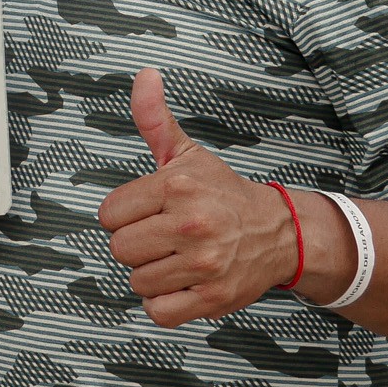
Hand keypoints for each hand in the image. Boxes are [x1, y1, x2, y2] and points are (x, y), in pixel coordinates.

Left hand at [97, 69, 297, 326]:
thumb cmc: (222, 193)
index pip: (109, 214)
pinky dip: (164, 303)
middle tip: (165, 236)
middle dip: (137, 245)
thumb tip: (144, 75)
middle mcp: (190, 224)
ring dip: (153, 274)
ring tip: (178, 258)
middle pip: (120, 249)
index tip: (150, 211)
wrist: (278, 232)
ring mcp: (203, 264)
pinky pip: (158, 311)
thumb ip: (155, 119)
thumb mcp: (186, 154)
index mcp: (177, 186)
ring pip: (137, 281)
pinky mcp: (213, 299)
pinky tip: (182, 283)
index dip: (126, 215)